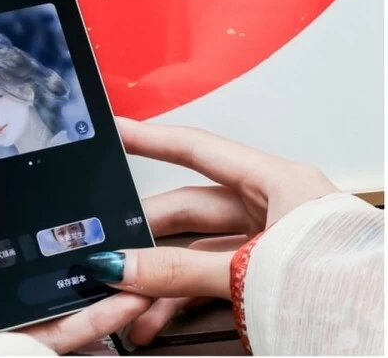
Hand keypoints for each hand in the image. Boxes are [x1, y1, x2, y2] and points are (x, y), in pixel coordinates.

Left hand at [0, 95, 153, 353]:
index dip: (0, 175)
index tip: (39, 153)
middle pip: (17, 240)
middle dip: (58, 226)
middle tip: (99, 203)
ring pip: (46, 285)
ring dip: (89, 272)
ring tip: (124, 252)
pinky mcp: (5, 342)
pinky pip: (58, 326)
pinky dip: (94, 315)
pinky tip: (122, 296)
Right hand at [83, 117, 338, 344]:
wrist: (384, 338)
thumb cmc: (356, 293)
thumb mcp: (252, 272)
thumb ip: (182, 268)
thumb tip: (125, 262)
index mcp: (280, 185)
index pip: (199, 150)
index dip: (152, 139)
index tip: (117, 131)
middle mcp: (274, 209)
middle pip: (190, 208)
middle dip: (145, 230)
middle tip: (108, 240)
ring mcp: (270, 245)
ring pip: (197, 250)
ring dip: (158, 276)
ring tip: (125, 294)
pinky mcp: (267, 279)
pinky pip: (210, 280)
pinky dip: (179, 298)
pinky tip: (154, 316)